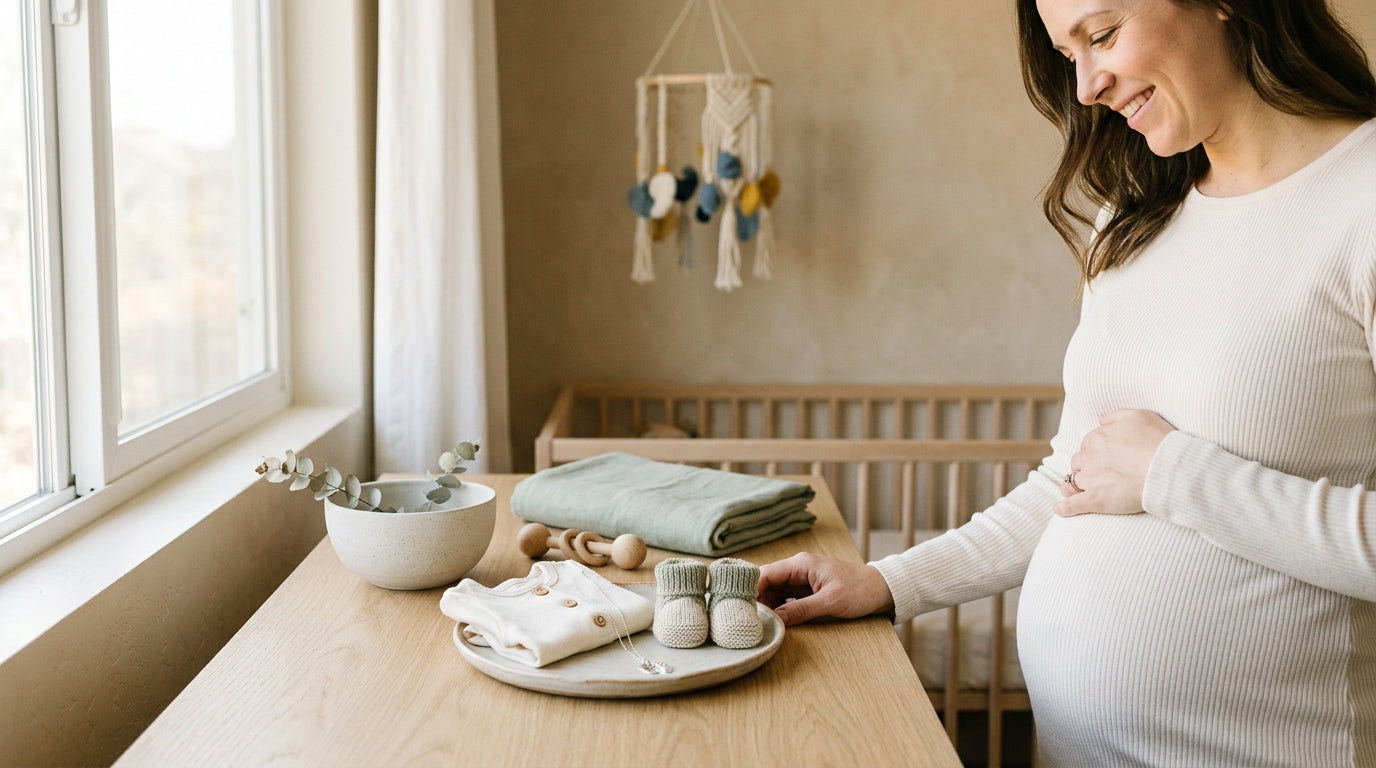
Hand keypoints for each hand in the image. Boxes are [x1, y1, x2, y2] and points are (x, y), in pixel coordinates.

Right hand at [756, 552, 894, 625]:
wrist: (882, 590)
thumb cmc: (860, 591)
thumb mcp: (830, 602)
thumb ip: (801, 610)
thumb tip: (775, 619)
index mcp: (801, 564)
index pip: (766, 573)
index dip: (752, 590)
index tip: (743, 608)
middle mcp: (798, 568)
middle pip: (767, 582)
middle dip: (758, 600)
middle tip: (749, 620)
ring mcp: (802, 579)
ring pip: (775, 591)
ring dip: (768, 605)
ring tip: (760, 623)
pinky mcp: (807, 590)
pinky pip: (786, 598)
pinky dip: (779, 608)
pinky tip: (775, 620)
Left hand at [1057, 408, 1173, 516]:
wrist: (1169, 468)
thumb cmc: (1159, 441)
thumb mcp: (1140, 416)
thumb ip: (1116, 416)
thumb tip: (1100, 419)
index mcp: (1097, 438)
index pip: (1088, 446)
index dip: (1095, 453)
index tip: (1105, 459)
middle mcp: (1089, 457)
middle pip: (1079, 464)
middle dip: (1085, 469)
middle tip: (1096, 476)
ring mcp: (1090, 479)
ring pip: (1072, 483)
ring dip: (1073, 486)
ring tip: (1073, 491)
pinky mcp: (1095, 500)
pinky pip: (1071, 505)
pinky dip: (1064, 508)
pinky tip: (1060, 510)